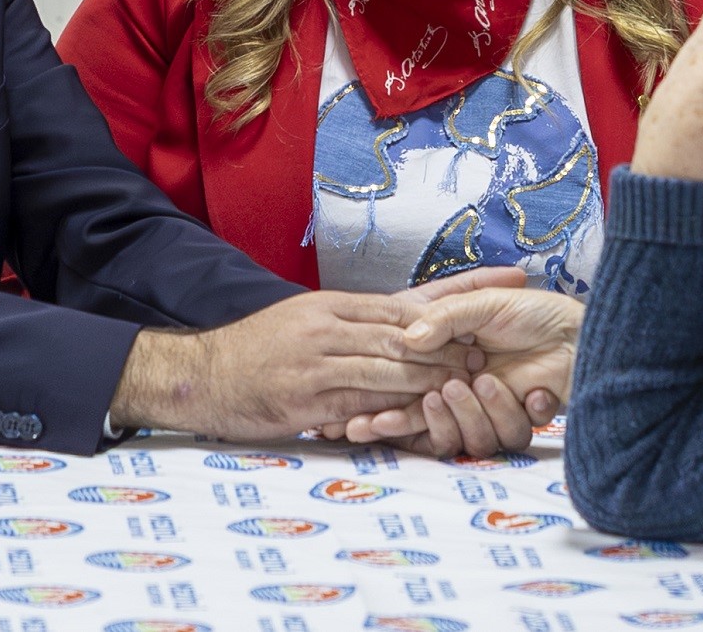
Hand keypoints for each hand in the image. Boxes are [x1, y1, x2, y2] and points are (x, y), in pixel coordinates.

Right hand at [109, 291, 479, 439]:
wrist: (201, 375)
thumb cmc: (258, 348)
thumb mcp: (306, 319)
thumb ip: (355, 322)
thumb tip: (410, 322)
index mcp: (334, 304)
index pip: (408, 300)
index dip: (455, 299)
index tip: (501, 287)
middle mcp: (329, 327)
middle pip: (405, 332)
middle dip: (451, 344)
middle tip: (491, 352)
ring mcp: (317, 363)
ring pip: (388, 368)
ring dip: (431, 378)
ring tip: (468, 385)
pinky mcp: (305, 400)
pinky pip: (360, 404)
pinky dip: (393, 410)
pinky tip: (420, 415)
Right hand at [338, 287, 582, 455]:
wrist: (578, 328)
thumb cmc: (528, 312)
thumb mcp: (480, 304)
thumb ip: (443, 319)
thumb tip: (407, 340)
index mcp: (446, 370)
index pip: (406, 402)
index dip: (386, 416)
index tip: (361, 423)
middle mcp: (467, 396)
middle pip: (434, 431)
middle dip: (427, 421)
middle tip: (436, 396)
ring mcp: (495, 412)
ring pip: (473, 438)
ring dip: (474, 413)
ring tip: (483, 381)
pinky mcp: (524, 422)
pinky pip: (513, 436)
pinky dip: (519, 411)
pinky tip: (534, 390)